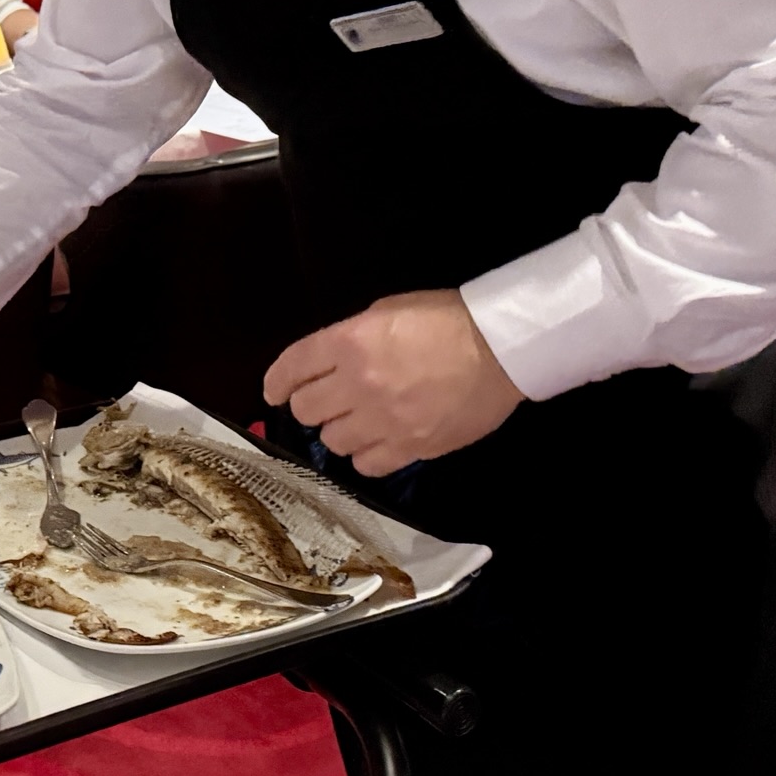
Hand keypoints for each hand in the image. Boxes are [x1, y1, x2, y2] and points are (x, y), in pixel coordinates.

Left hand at [263, 290, 522, 476]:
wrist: (500, 348)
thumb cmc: (447, 319)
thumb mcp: (388, 310)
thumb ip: (352, 337)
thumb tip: (331, 362)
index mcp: (349, 341)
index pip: (293, 366)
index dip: (277, 381)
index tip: (274, 391)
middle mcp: (358, 383)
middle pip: (307, 410)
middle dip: (310, 405)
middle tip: (326, 402)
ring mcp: (384, 420)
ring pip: (333, 441)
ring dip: (339, 430)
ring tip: (357, 421)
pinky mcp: (410, 447)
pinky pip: (367, 465)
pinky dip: (365, 455)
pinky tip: (377, 443)